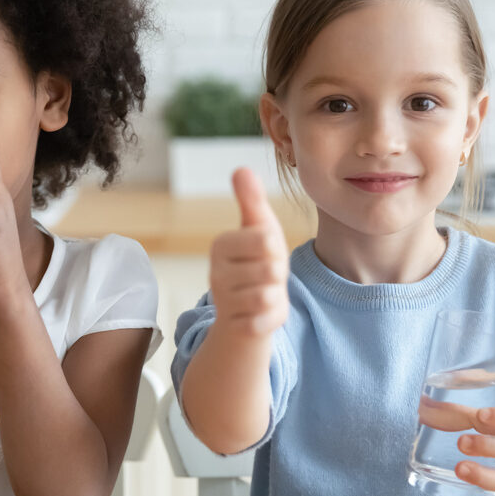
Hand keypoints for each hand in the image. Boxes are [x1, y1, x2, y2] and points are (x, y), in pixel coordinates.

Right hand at [207, 167, 288, 337]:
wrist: (248, 310)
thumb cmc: (256, 261)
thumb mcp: (259, 227)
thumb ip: (251, 200)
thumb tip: (241, 168)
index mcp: (220, 245)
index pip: (266, 239)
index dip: (276, 247)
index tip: (265, 252)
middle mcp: (215, 273)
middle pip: (271, 269)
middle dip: (278, 273)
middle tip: (266, 275)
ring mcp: (223, 302)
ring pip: (269, 295)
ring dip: (276, 295)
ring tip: (264, 292)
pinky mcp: (236, 327)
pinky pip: (266, 320)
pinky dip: (272, 318)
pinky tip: (261, 314)